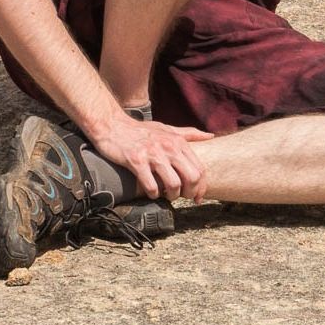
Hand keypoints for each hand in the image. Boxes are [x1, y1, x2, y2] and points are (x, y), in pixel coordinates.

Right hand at [92, 116, 215, 201]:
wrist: (113, 126)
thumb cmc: (142, 130)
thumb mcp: (168, 129)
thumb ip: (189, 134)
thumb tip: (210, 136)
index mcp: (179, 142)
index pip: (199, 169)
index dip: (201, 187)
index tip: (197, 197)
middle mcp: (169, 147)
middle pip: (191, 178)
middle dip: (189, 193)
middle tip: (182, 197)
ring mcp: (153, 154)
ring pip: (173, 184)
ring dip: (172, 195)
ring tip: (167, 196)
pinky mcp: (136, 161)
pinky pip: (150, 185)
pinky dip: (153, 194)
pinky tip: (152, 193)